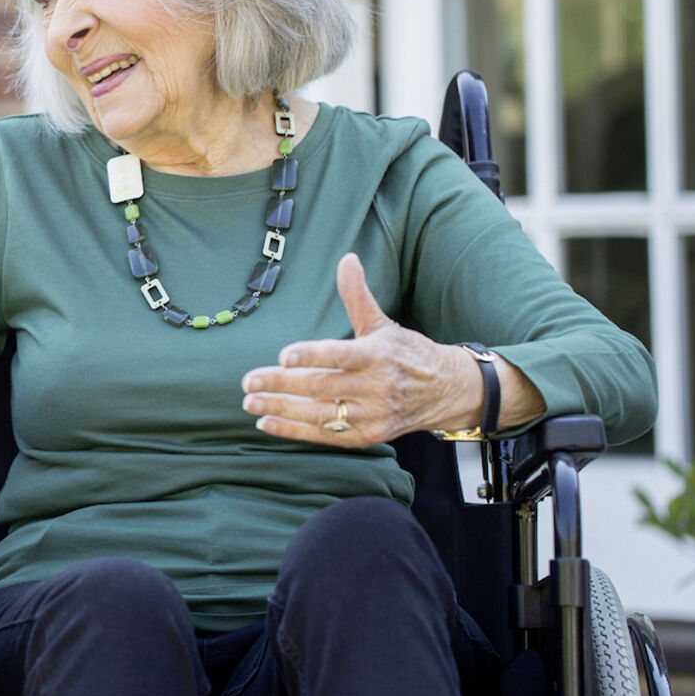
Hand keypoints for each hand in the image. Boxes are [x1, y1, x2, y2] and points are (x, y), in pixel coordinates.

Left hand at [239, 253, 483, 445]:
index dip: (311, 355)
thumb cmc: (407, 353)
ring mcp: (372, 414)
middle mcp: (376, 386)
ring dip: (281, 410)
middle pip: (322, 386)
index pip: (340, 355)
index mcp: (378, 355)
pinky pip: (325, 435)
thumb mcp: (382, 324)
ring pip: (320, 414)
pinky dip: (294, 431)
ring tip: (251, 402)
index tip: (283, 355)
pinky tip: (267, 423)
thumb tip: (346, 259)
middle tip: (248, 382)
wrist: (446, 391)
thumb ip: (357, 296)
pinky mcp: (368, 436)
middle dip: (281, 384)